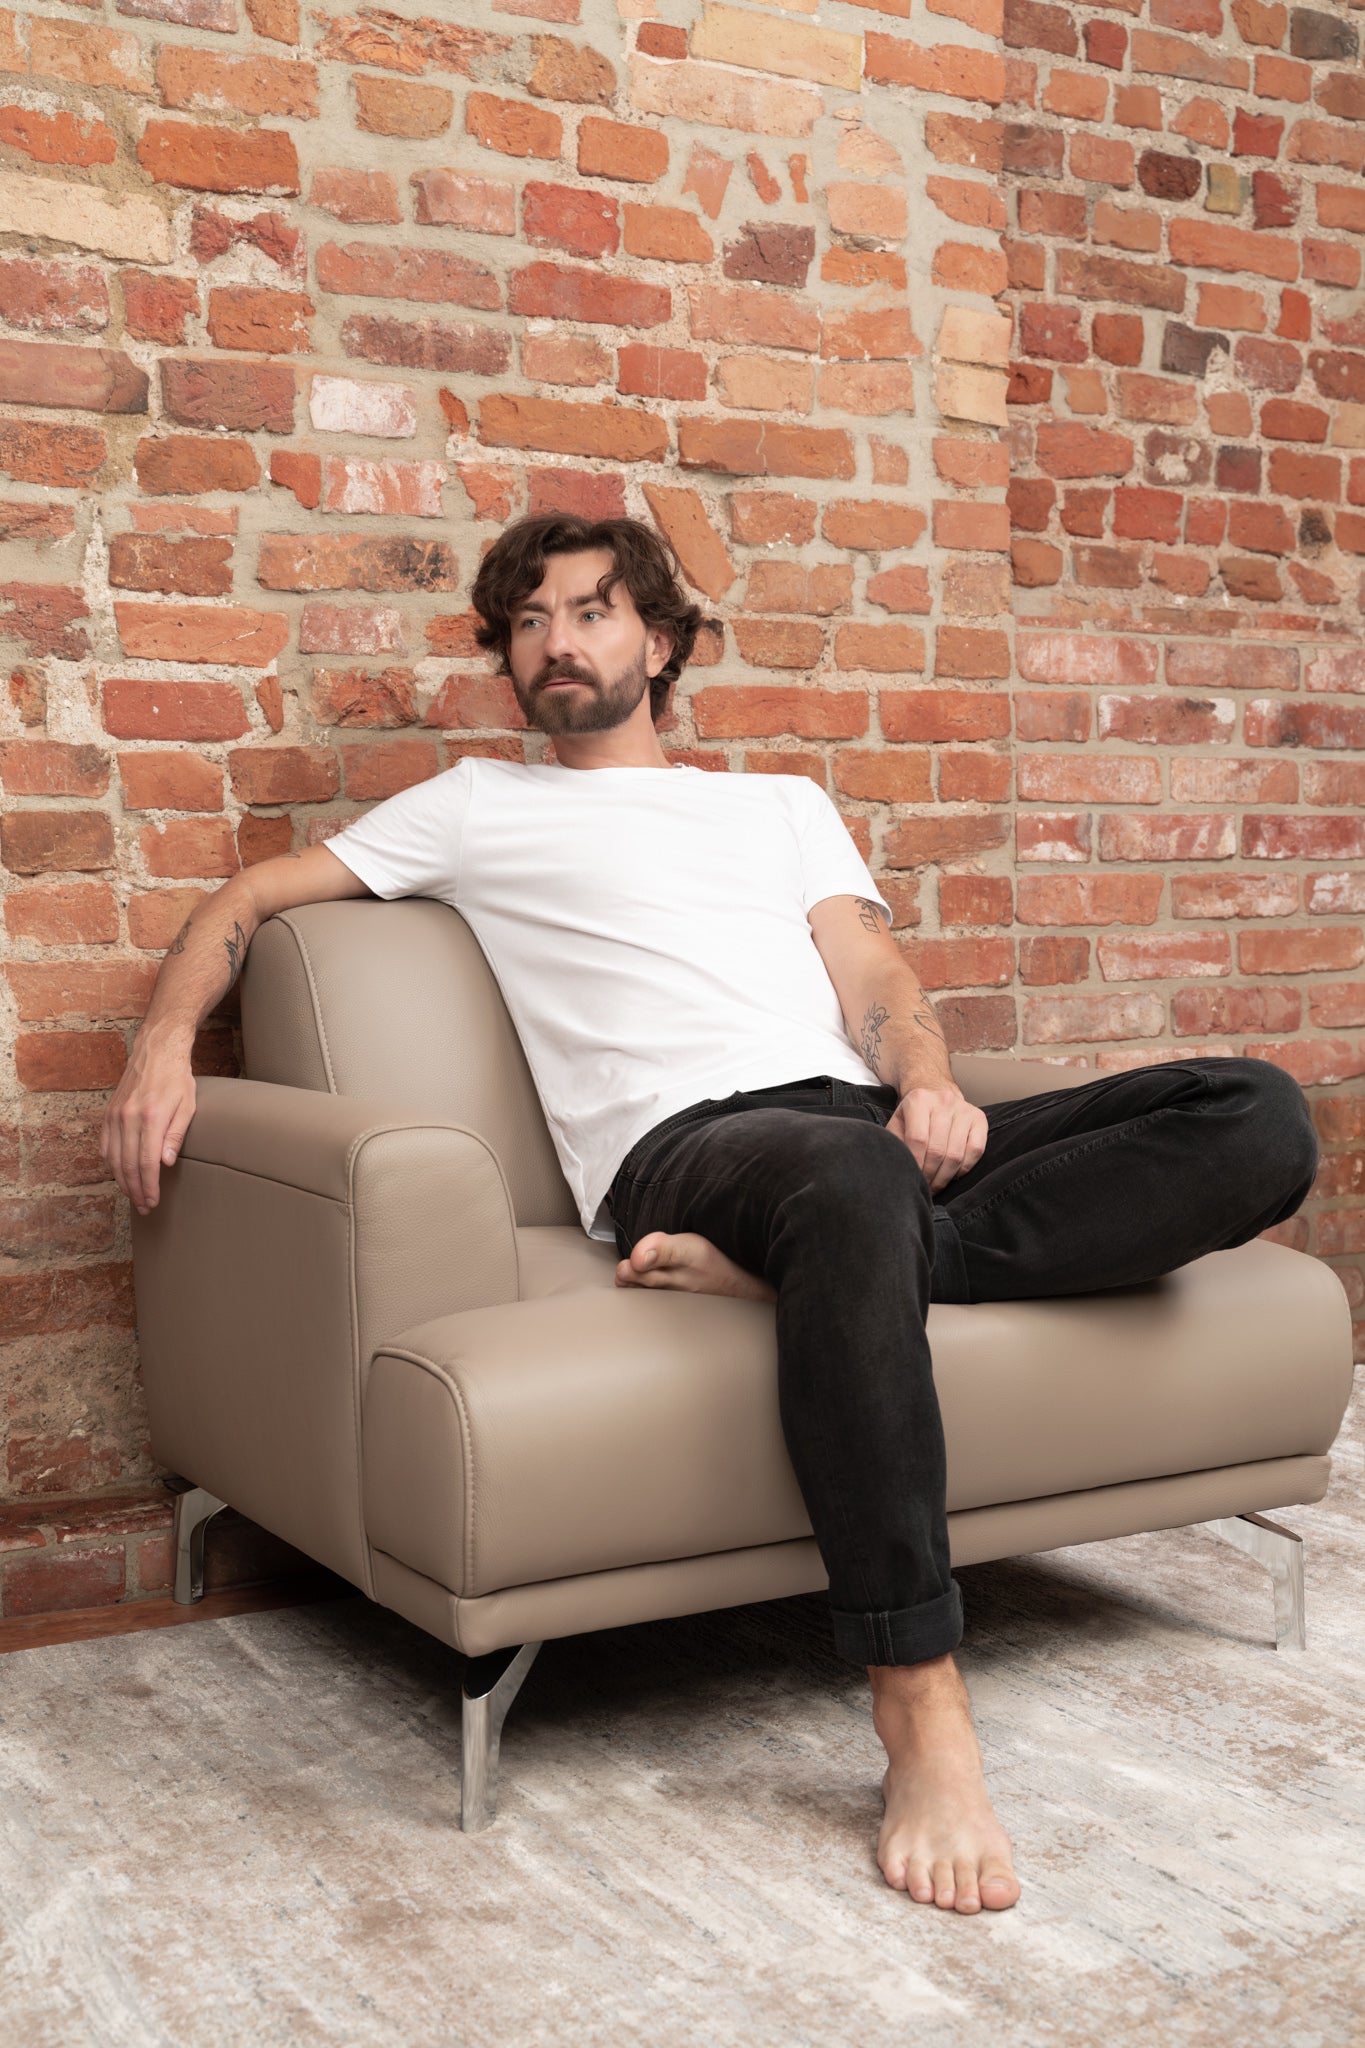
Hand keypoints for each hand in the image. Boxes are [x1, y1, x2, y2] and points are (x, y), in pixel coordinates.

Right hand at [100, 1038, 197, 1214]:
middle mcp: (128, 1117)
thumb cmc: (177, 1079)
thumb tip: (165, 1164)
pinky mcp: (108, 1112)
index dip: (149, 1186)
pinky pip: (105, 1145)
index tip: (152, 1201)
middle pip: (127, 1165)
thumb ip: (176, 1136)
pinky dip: (110, 1163)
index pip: (147, 1163)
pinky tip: (119, 1174)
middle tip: (143, 1206)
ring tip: (132, 1195)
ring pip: (113, 1158)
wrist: (156, 1051)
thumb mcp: (188, 1106)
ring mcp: (115, 1115)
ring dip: (122, 1181)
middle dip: (135, 1190)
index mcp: (151, 1117)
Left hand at [887, 1084, 987, 1194]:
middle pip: (938, 1150)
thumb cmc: (913, 1115)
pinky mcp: (979, 1118)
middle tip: (924, 1187)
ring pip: (956, 1154)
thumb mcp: (897, 1123)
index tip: (913, 1179)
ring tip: (936, 1185)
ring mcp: (964, 1109)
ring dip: (945, 1177)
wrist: (935, 1091)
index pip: (918, 1140)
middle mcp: (943, 1101)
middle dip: (930, 1175)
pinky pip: (975, 1151)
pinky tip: (952, 1174)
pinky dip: (964, 1169)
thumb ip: (895, 1143)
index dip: (916, 1164)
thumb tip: (899, 1170)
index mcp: (919, 1100)